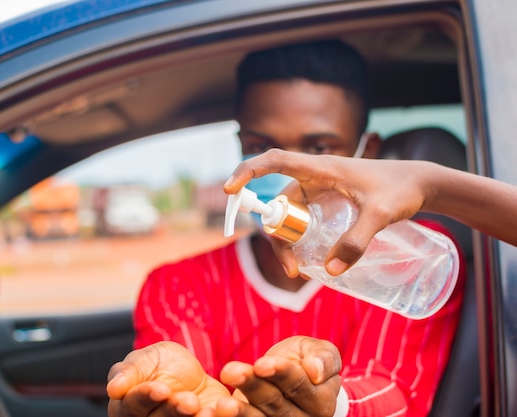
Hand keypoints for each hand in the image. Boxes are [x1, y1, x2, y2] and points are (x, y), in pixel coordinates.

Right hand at [107, 341, 230, 416]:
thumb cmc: (157, 365)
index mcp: (129, 408)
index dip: (147, 397)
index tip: (161, 388)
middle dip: (175, 410)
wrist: (188, 372)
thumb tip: (114, 388)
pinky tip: (223, 410)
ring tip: (208, 411)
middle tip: (189, 401)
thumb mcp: (143, 361)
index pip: (134, 406)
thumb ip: (128, 372)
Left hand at [215, 336, 341, 416]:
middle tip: (230, 372)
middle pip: (275, 404)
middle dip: (252, 387)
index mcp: (321, 400)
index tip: (260, 364)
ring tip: (222, 402)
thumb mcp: (320, 351)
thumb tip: (315, 371)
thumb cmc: (307, 360)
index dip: (280, 373)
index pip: (299, 385)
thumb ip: (323, 358)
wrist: (294, 378)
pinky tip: (214, 412)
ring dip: (240, 411)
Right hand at [224, 149, 433, 275]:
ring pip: (290, 215)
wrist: (422, 183)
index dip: (248, 171)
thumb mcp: (381, 214)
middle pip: (280, 203)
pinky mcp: (329, 202)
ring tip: (300, 270)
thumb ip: (357, 240)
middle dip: (276, 236)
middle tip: (292, 268)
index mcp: (321, 167)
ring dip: (287, 242)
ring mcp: (321, 190)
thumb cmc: (402, 189)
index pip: (275, 160)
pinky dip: (300, 239)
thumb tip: (329, 270)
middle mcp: (315, 177)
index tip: (230, 190)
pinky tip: (312, 259)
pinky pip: (303, 220)